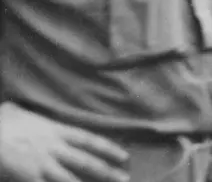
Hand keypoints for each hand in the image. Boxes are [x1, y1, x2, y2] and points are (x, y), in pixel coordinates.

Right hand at [0, 103, 129, 181]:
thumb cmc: (3, 121)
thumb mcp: (22, 112)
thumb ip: (36, 117)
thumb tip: (29, 110)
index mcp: (56, 130)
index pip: (90, 140)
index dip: (109, 149)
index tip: (124, 157)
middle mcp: (55, 148)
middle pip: (87, 162)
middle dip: (108, 171)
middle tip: (124, 178)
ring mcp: (43, 165)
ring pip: (72, 179)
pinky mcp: (29, 177)